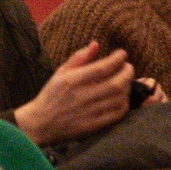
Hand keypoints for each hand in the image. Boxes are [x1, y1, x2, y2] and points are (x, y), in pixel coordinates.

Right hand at [12, 41, 135, 146]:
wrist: (42, 123)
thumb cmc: (52, 94)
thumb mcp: (61, 72)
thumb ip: (79, 58)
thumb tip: (96, 44)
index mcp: (72, 80)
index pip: (102, 67)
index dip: (117, 59)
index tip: (122, 54)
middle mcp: (82, 96)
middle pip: (116, 84)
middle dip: (127, 73)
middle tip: (128, 67)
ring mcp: (89, 112)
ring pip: (119, 99)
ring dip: (127, 87)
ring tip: (125, 81)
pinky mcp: (94, 125)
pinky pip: (117, 114)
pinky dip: (124, 104)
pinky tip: (121, 97)